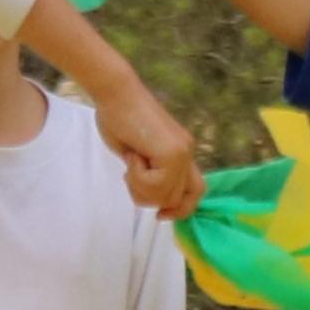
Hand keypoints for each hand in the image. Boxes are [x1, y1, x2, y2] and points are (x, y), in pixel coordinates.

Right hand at [97, 82, 205, 216]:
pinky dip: (137, 178)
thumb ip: (150, 173)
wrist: (115, 93)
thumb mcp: (137, 155)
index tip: (160, 215)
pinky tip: (131, 157)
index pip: (194, 192)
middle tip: (130, 176)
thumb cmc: (118, 118)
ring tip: (130, 163)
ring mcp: (182, 152)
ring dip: (140, 187)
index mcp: (182, 153)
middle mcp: (187, 153)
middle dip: (149, 198)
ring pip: (165, 196)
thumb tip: (153, 198)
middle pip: (178, 200)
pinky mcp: (172, 152)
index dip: (180, 209)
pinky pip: (156, 185)